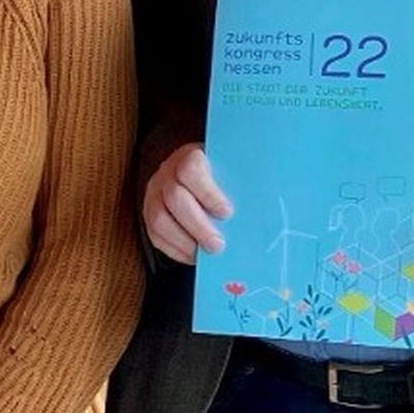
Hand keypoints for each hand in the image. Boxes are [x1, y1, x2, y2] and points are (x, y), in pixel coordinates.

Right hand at [141, 142, 231, 263]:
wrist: (196, 176)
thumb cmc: (221, 177)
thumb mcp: (230, 171)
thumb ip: (241, 185)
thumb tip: (264, 208)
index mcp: (189, 156)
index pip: (190, 169)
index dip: (208, 193)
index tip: (227, 213)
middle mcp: (167, 173)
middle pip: (175, 198)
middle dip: (198, 226)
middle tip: (218, 245)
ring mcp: (154, 194)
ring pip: (159, 220)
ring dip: (184, 241)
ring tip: (207, 253)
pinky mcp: (149, 215)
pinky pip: (155, 235)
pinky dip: (175, 249)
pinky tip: (194, 255)